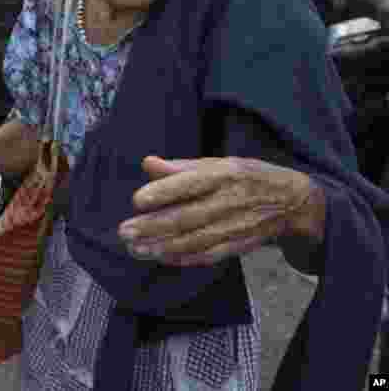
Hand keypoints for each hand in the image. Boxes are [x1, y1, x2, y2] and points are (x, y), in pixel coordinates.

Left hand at [118, 156, 321, 266]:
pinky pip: (209, 255)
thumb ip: (181, 167)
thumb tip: (147, 163)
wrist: (294, 201)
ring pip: (195, 240)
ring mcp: (235, 226)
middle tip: (125, 231)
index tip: (137, 200)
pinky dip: (184, 258)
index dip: (163, 192)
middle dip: (153, 226)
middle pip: (187, 217)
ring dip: (162, 247)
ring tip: (135, 249)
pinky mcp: (239, 245)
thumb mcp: (219, 163)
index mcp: (223, 175)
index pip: (189, 183)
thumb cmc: (246, 177)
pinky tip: (161, 257)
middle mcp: (229, 201)